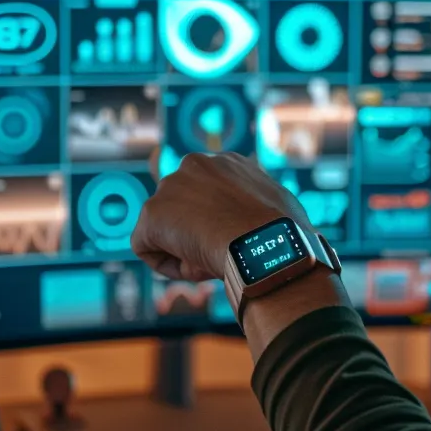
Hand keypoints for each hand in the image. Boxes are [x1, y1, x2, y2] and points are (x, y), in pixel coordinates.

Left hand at [130, 152, 310, 283]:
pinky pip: (146, 247)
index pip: (204, 189)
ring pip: (165, 228)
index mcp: (227, 163)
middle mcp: (195, 164)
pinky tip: (195, 267)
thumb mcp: (280, 209)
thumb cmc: (283, 234)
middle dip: (195, 232)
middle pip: (181, 208)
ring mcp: (170, 186)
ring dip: (184, 248)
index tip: (228, 239)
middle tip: (221, 253)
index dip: (213, 220)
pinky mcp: (152, 212)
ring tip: (215, 260)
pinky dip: (166, 264)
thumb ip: (259, 206)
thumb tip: (257, 222)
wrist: (265, 244)